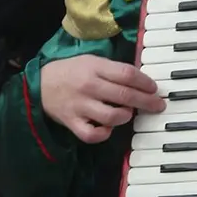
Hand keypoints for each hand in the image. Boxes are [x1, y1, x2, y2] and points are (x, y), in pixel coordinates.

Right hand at [39, 55, 164, 143]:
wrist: (38, 85)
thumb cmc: (70, 71)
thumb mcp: (91, 61)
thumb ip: (112, 69)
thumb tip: (140, 79)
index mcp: (95, 68)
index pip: (127, 74)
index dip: (145, 82)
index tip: (155, 88)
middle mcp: (89, 87)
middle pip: (125, 96)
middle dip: (147, 102)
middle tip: (158, 105)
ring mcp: (80, 106)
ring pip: (112, 117)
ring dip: (126, 116)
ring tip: (129, 113)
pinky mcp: (72, 122)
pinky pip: (92, 134)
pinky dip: (104, 134)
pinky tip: (108, 128)